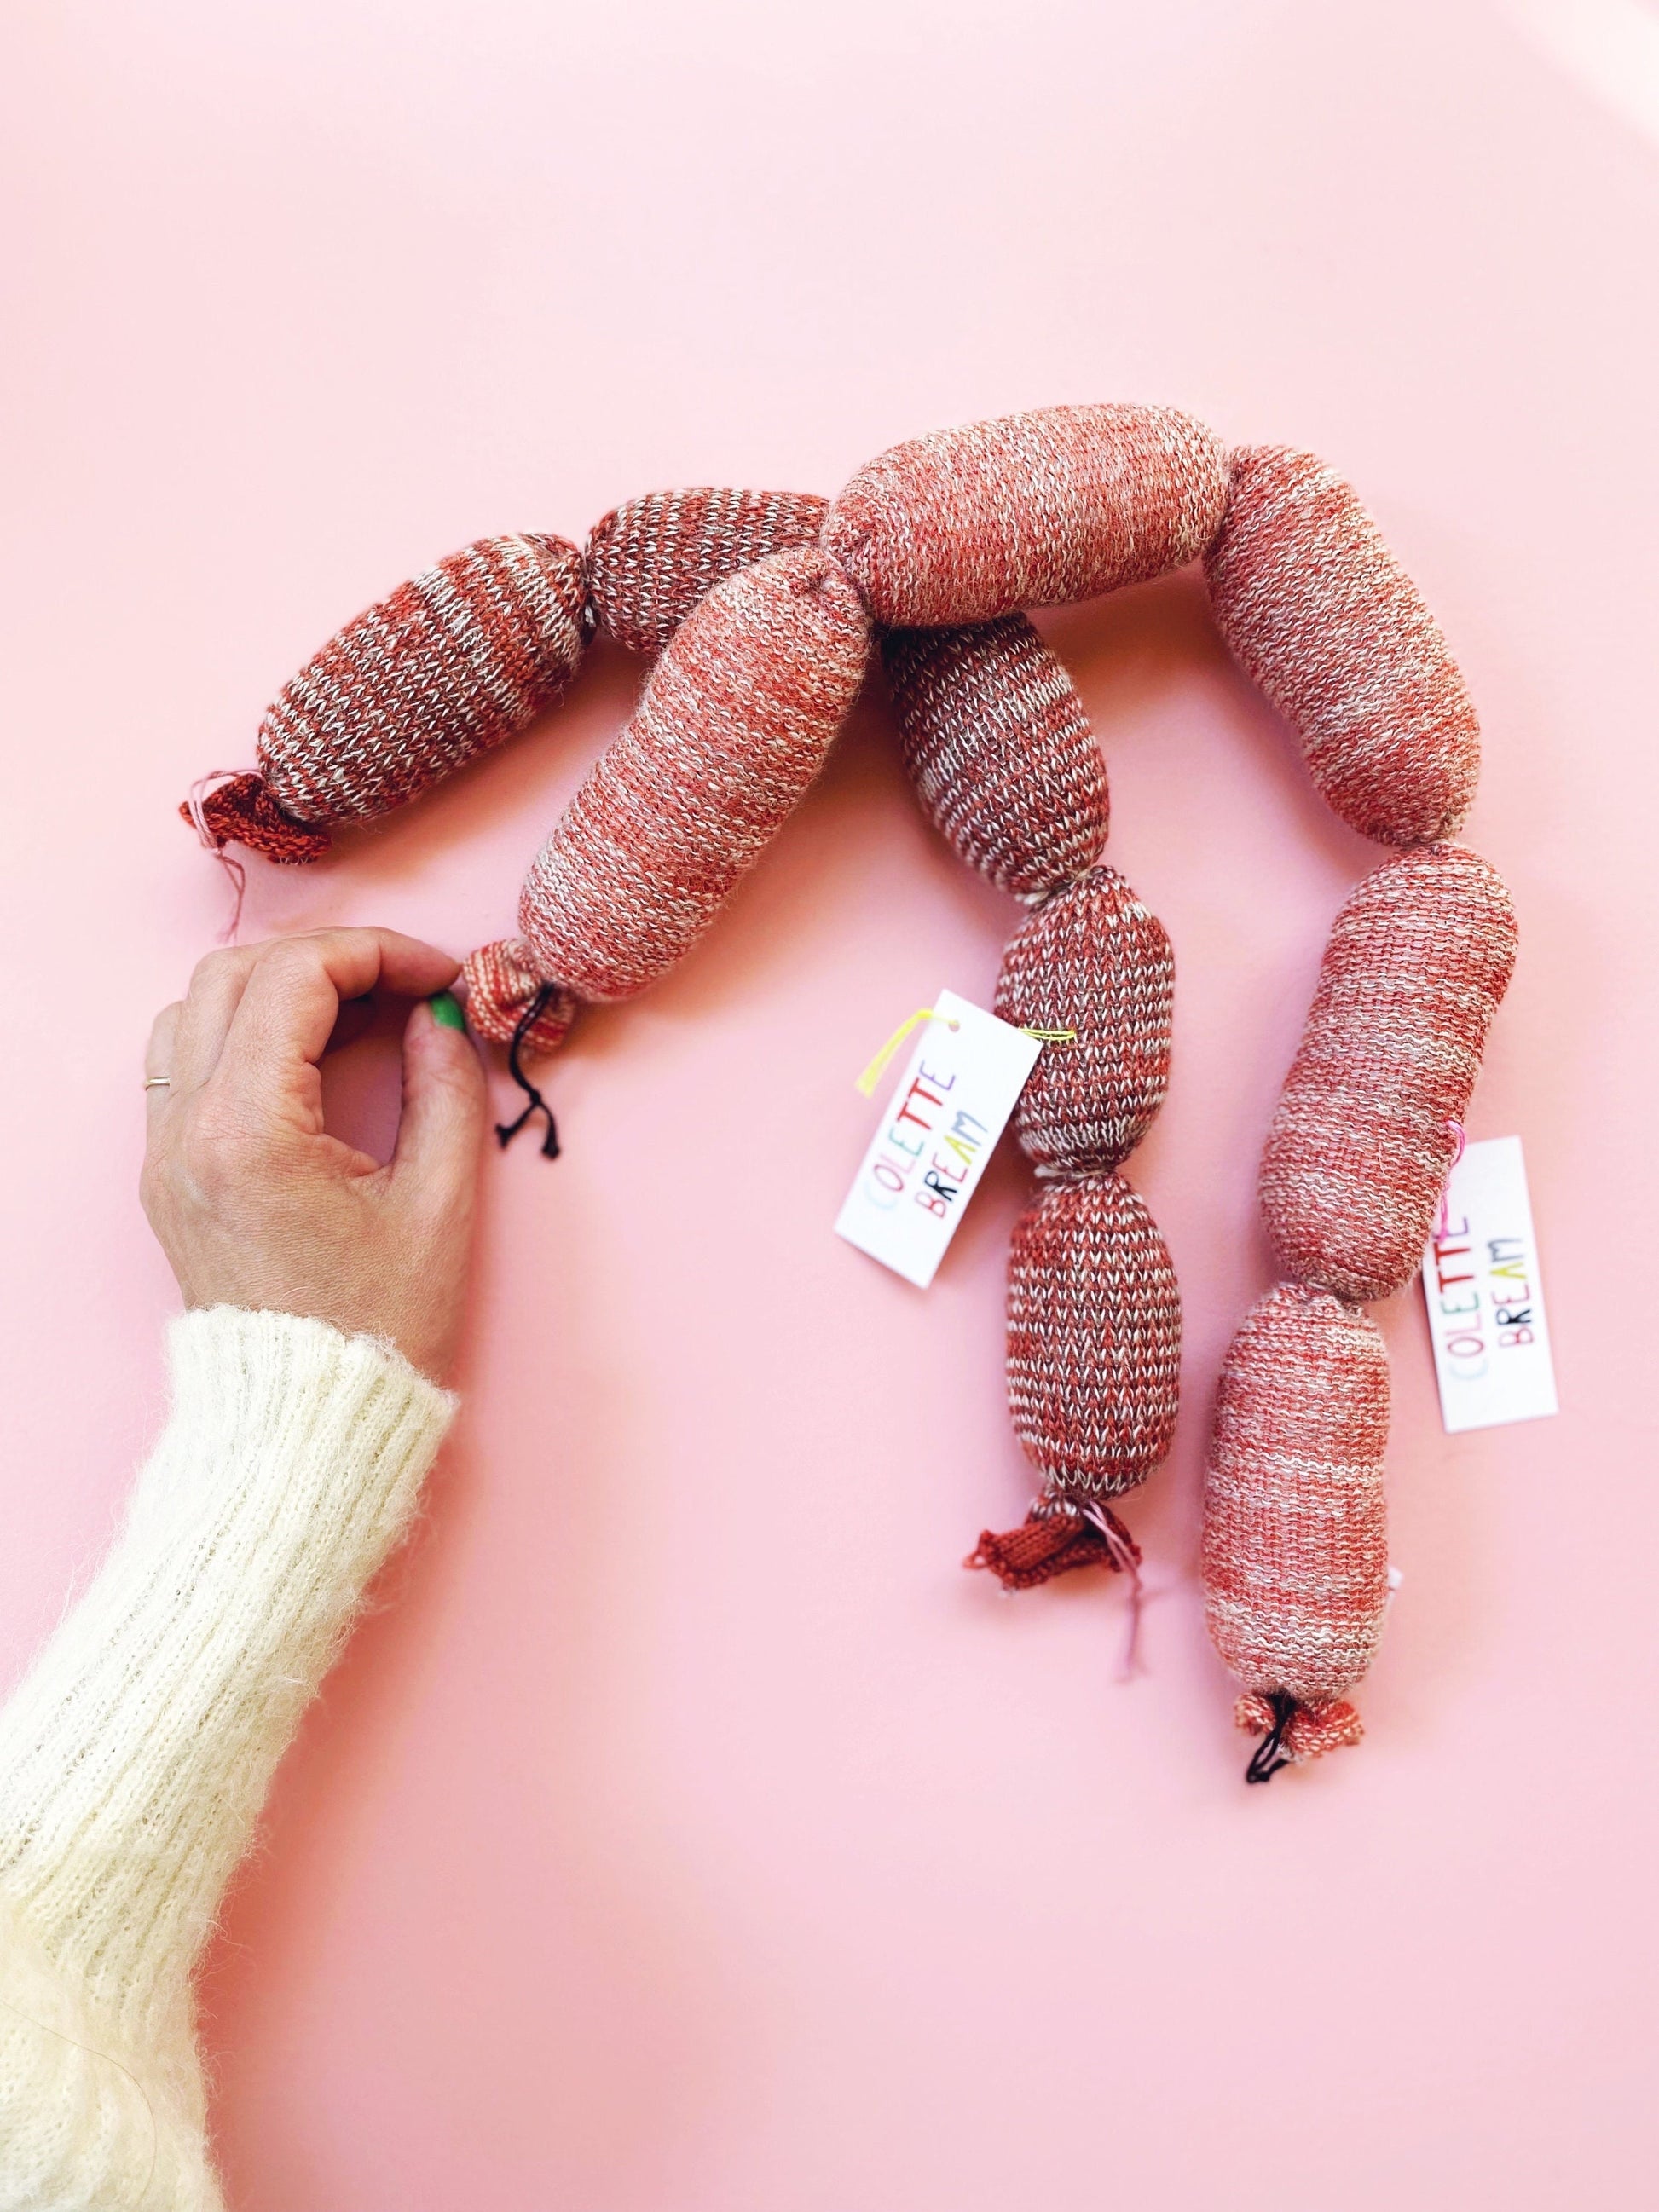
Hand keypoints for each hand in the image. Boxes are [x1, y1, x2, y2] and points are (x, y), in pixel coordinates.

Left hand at [141, 929, 486, 1380]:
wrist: (303, 1426)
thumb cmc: (375, 1332)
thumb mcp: (438, 1207)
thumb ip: (445, 1090)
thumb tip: (440, 1018)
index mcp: (249, 1131)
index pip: (296, 977)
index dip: (378, 953)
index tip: (439, 977)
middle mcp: (186, 1129)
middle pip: (235, 972)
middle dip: (330, 959)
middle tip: (405, 985)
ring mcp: (164, 1152)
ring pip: (193, 1007)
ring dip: (275, 988)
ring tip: (358, 1016)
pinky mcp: (166, 1174)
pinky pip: (182, 1061)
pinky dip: (241, 1033)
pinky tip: (308, 1059)